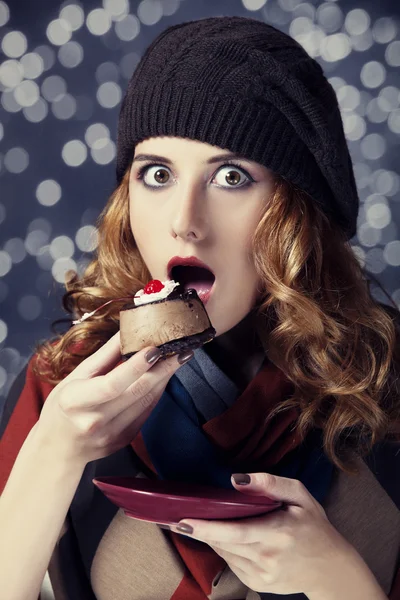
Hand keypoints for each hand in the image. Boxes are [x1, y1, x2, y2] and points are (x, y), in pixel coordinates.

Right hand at [34, 331, 191, 465]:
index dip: (136, 366)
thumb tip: (128, 330)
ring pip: (147, 401)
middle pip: (137, 392)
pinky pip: (147, 411)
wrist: (60, 447)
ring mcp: (112, 434)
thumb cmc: (65, 405)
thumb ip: (105, 355)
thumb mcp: (76, 376)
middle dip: (164, 368)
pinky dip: (157, 391)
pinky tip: (164, 376)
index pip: (112, 384)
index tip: (155, 349)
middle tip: (182, 349)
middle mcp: (95, 421)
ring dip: (165, 377)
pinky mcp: (125, 439)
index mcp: (77, 401)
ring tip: (179, 357)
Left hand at [169, 472, 357, 595]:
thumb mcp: (300, 495)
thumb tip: (236, 480)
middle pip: (224, 543)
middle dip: (198, 531)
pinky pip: (232, 563)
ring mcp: (263, 575)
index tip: (184, 520)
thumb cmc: (314, 525)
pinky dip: (224, 548)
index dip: (208, 527)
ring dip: (210, 538)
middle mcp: (269, 557)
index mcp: (279, 532)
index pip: (236, 531)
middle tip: (175, 519)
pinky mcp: (258, 585)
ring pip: (225, 553)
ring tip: (197, 522)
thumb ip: (270, 483)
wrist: (330, 568)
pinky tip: (224, 536)